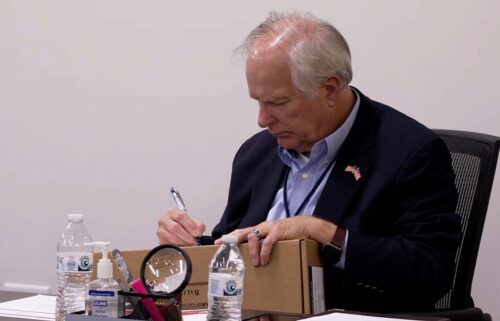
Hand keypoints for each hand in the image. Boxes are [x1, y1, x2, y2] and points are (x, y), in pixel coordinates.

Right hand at [156, 208, 205, 245]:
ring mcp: (161, 230)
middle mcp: (164, 220)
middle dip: (186, 236)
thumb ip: (198, 226)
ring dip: (182, 242)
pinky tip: (183, 247)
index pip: (180, 216)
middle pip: (175, 227)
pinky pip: (169, 244)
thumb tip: (198, 232)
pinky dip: (177, 246)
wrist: (179, 233)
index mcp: (172, 212)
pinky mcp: (160, 240)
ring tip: (190, 245)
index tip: (196, 233)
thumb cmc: (185, 226)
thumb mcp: (194, 223)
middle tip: (193, 241)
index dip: (189, 225)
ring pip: (171, 237)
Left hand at [216, 216, 336, 265]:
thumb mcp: (273, 237)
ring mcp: (269, 228)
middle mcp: (262, 227)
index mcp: (259, 229)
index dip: (229, 237)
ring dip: (252, 252)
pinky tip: (263, 260)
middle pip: (243, 232)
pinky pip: (267, 242)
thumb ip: (263, 243)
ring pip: (253, 237)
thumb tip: (254, 256)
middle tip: (224, 248)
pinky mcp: (278, 232)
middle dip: (232, 240)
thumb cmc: (288, 233)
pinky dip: (264, 252)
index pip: (241, 232)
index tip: (218, 242)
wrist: (304, 226)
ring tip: (255, 263)